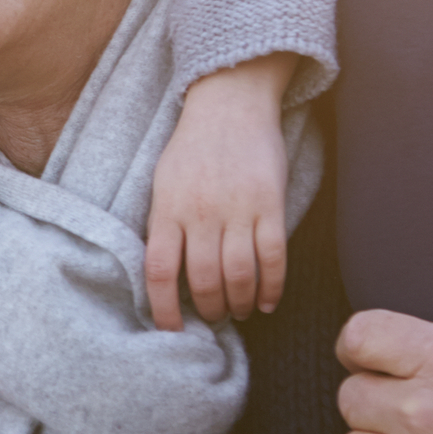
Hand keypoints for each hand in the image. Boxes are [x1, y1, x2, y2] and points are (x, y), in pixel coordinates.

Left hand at [145, 54, 294, 327]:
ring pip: (239, 275)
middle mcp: (200, 212)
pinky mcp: (270, 204)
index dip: (163, 308)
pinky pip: (273, 257)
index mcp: (167, 208)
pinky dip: (272, 287)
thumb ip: (163, 223)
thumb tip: (162, 274)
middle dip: (209, 309)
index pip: (159, 271)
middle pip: (203, 279)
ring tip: (239, 312)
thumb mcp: (162, 182)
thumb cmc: (192, 147)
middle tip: (213, 318)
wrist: (229, 104)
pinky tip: (268, 302)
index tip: (171, 330)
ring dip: (240, 303)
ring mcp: (237, 209)